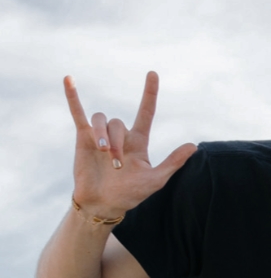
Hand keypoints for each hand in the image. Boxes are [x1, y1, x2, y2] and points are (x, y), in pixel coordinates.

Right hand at [65, 71, 196, 216]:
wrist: (103, 204)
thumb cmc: (131, 194)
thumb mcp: (155, 180)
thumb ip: (173, 162)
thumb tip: (194, 146)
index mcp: (138, 142)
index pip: (146, 112)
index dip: (149, 93)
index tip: (152, 74)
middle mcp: (120, 136)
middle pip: (118, 123)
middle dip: (116, 142)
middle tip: (115, 163)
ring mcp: (101, 136)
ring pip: (102, 120)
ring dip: (103, 135)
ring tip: (103, 153)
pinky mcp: (84, 139)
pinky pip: (79, 114)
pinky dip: (73, 97)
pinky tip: (69, 79)